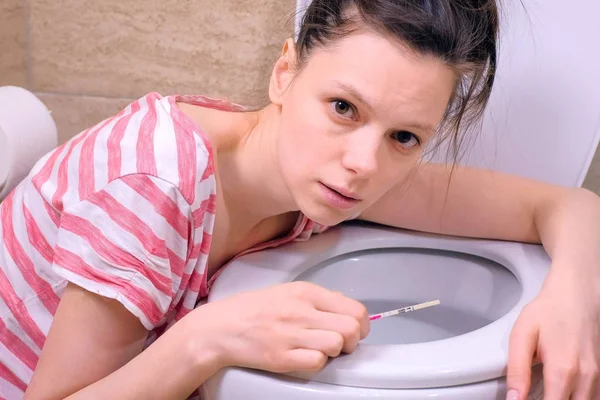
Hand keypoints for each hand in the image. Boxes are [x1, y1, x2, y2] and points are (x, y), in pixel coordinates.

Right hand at [196, 281, 369, 372]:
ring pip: (337, 345)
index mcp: (305, 292)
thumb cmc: (253, 309)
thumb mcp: (288, 291)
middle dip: (353, 340)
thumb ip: (318, 299)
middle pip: (352, 328)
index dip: (361, 324)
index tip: (355, 330)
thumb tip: (347, 307)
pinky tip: (305, 356)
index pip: (354, 309)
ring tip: (319, 348)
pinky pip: (317, 362)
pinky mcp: (281, 357)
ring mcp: (290, 334)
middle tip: (341, 343)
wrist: (220, 327)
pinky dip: (316, 362)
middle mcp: (300, 310)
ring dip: (334, 351)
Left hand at [506, 267, 599, 399]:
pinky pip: (592, 396)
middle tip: (535, 394)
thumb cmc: (549, 310)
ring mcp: (597, 376)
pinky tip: (561, 389)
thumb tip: (514, 398)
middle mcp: (586, 377)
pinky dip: (577, 397)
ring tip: (547, 390)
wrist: (576, 294)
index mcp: (563, 369)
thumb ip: (517, 370)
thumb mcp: (522, 335)